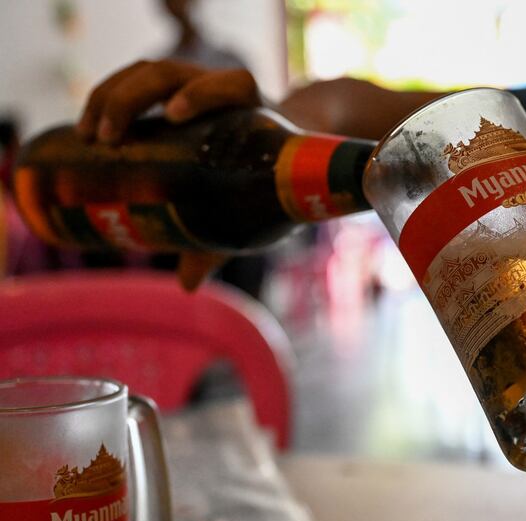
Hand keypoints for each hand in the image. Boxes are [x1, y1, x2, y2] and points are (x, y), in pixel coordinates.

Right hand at [76, 60, 261, 289]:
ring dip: (111, 96)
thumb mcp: (253, 212)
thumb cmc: (270, 184)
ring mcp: (195, 87)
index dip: (204, 92)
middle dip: (132, 97)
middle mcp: (223, 92)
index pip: (234, 85)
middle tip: (107, 139)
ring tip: (87, 136)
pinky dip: (108, 100)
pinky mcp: (172, 95)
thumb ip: (223, 242)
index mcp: (254, 113)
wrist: (282, 155)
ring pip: (148, 73)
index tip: (173, 114)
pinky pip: (137, 84)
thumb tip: (187, 285)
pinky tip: (86, 131)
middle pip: (173, 73)